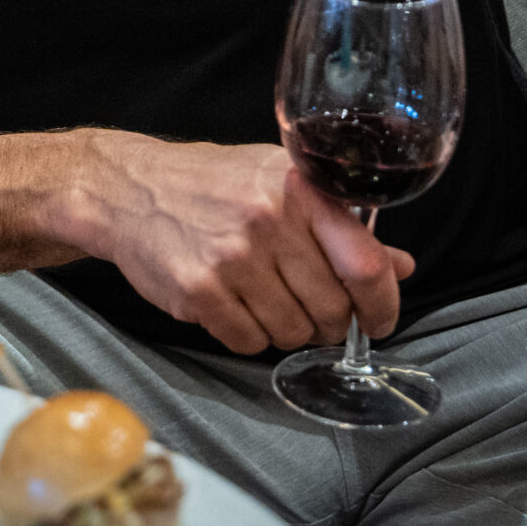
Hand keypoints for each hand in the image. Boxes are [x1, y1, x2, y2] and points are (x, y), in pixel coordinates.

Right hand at [76, 135, 415, 354]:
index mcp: (297, 187)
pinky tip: (231, 306)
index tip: (377, 320)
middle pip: (330, 308)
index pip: (365, 263)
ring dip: (286, 330)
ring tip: (263, 302)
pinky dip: (247, 335)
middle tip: (311, 315)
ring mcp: (231, 256)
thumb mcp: (276, 183)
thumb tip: (400, 266)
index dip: (381, 303)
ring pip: (292, 332)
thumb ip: (339, 225)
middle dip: (328, 324)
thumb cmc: (208, 184)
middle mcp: (267, 219)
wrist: (126, 189)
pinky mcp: (198, 290)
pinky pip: (248, 342)